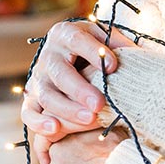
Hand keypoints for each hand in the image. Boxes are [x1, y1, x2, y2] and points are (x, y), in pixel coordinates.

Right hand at [21, 19, 136, 163]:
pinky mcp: (31, 97)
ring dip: (67, 109)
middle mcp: (48, 55)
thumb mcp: (104, 37)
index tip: (113, 67)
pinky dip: (39, 122)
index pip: (77, 41)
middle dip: (80, 90)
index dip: (93, 53)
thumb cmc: (94, 47)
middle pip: (60, 73)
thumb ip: (117, 43)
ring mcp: (38, 77)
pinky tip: (56, 129)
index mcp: (65, 34)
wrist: (69, 55)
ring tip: (89, 119)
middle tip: (100, 104)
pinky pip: (28, 112)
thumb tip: (136, 54)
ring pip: (46, 95)